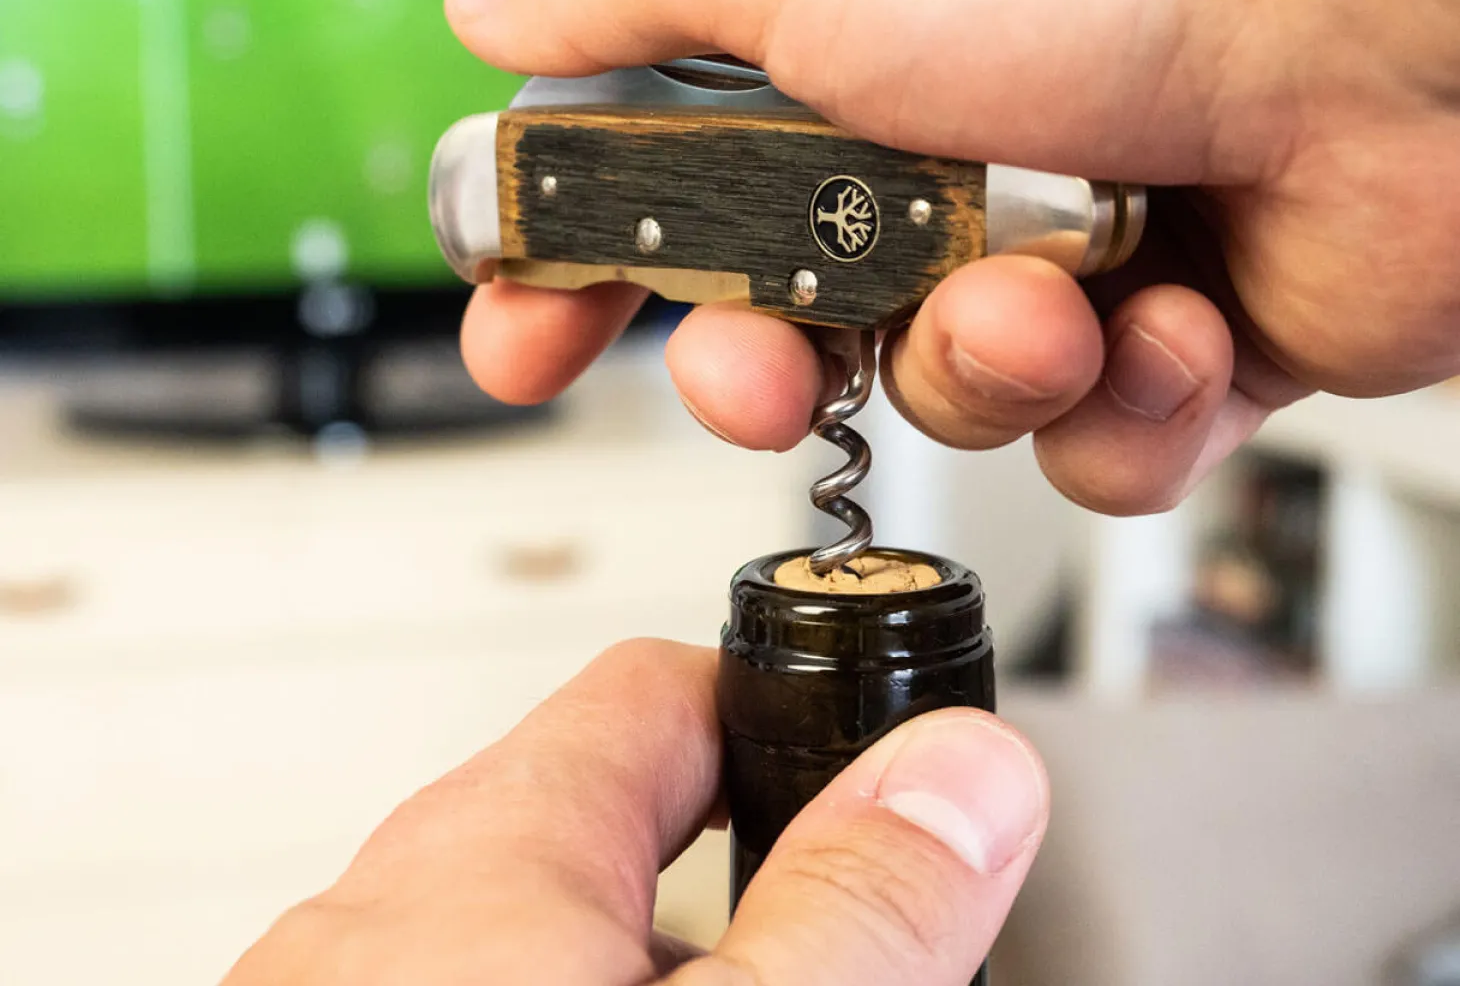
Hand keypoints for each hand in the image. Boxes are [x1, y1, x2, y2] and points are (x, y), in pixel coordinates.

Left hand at [222, 641, 1046, 985]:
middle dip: (748, 864)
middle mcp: (383, 917)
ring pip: (547, 932)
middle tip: (845, 946)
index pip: (664, 682)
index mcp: (484, 854)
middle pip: (613, 812)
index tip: (872, 749)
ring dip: (667, 957)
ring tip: (759, 984)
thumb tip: (969, 778)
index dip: (792, 700)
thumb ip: (857, 909)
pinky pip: (478, 984)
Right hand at [444, 0, 1459, 514]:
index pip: (649, 191)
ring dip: (974, 370)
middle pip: (779, 329)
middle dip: (758, 372)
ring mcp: (1050, 255)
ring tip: (1047, 302)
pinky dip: (1118, 411)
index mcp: (829, 64)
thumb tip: (496, 4)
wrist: (1384, 24)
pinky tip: (1165, 328)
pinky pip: (1085, 450)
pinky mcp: (1165, 340)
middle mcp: (930, 162)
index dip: (572, 277)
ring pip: (935, 403)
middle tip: (761, 367)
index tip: (522, 342)